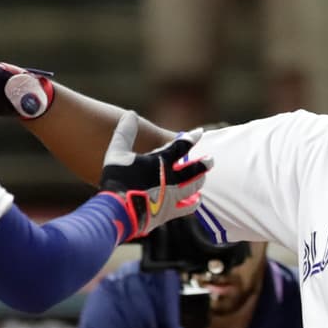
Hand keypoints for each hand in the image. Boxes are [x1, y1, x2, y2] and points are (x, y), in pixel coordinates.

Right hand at [98, 112, 212, 241]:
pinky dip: (193, 204)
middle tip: (211, 159)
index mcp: (160, 162)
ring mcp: (172, 197)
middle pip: (194, 170)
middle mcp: (171, 179)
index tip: (200, 133)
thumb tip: (131, 114)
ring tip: (202, 179)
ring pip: (193, 188)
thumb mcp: (117, 152)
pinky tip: (195, 202)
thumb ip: (125, 132)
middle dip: (203, 163)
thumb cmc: (116, 180)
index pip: (181, 146)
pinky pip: (187, 208)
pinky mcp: (168, 213)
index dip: (191, 138)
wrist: (118, 210)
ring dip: (199, 182)